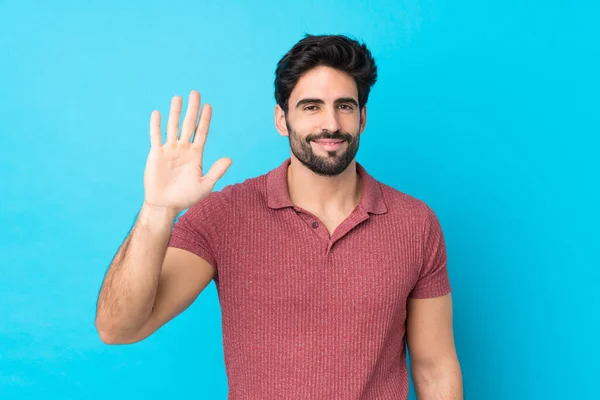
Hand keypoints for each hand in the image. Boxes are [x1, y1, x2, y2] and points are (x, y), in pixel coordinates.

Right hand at [143, 90, 231, 213]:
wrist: (166, 205)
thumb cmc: (186, 197)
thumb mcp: (205, 185)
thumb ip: (216, 171)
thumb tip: (229, 159)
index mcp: (196, 155)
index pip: (202, 133)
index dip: (205, 119)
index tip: (208, 106)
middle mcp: (183, 149)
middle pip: (189, 125)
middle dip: (192, 109)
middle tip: (195, 93)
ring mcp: (169, 150)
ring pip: (173, 127)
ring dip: (175, 113)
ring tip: (178, 98)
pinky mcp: (156, 154)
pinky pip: (156, 136)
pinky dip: (156, 125)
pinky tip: (157, 113)